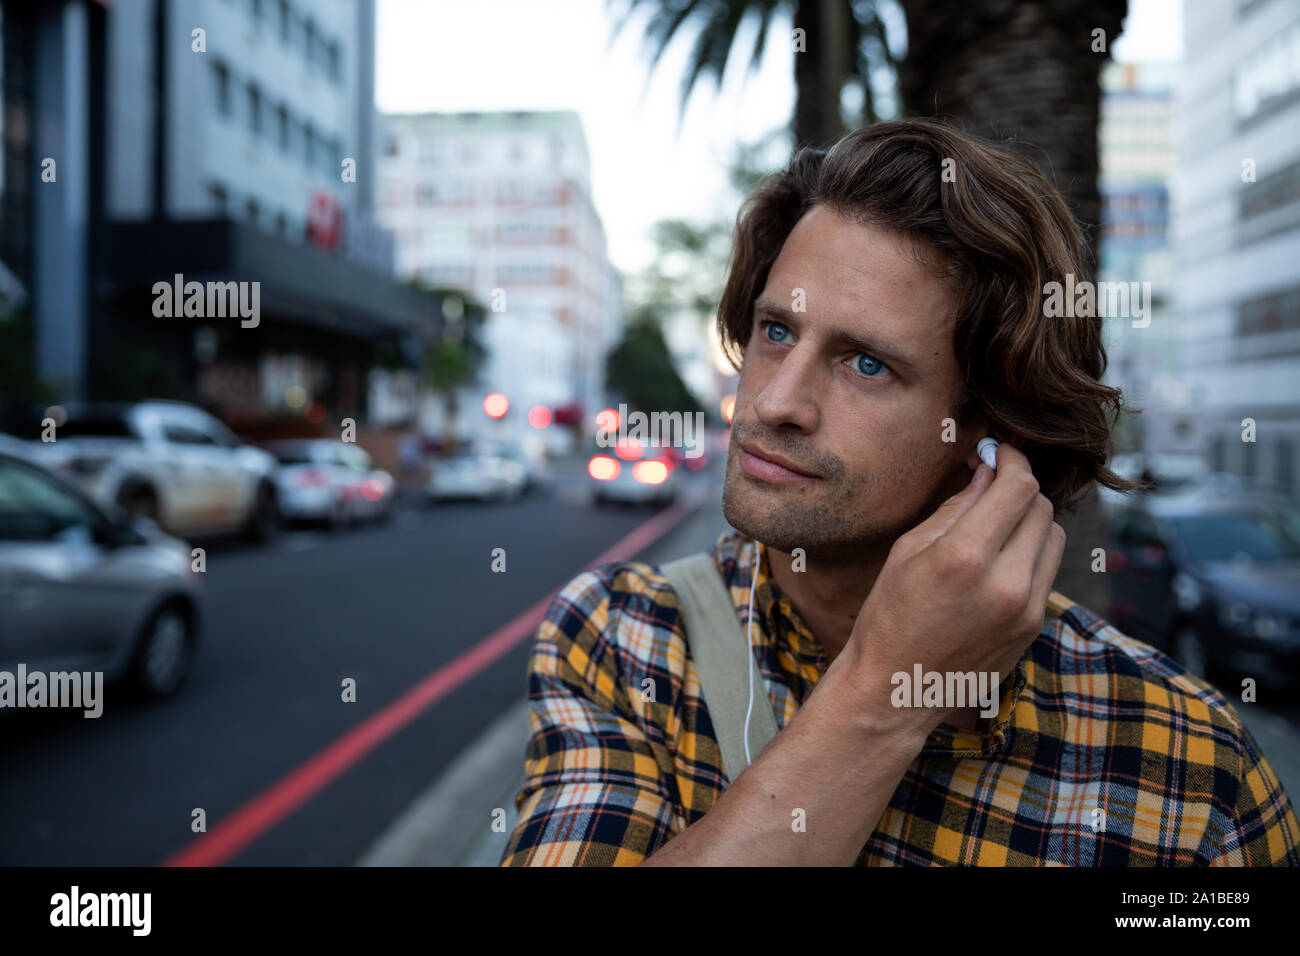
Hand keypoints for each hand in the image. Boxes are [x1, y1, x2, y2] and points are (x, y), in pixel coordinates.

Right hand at [832, 443, 1065, 734]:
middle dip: (1019, 487)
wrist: (897, 688)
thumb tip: (988, 471)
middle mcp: (1006, 582)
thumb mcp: (908, 550)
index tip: (998, 453)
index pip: (1018, 487)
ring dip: (1031, 519)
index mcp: (966, 557)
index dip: (1013, 459)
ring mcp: (1027, 608)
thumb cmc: (889, 616)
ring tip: (997, 522)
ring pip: (1054, 536)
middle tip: (993, 483)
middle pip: (1042, 507)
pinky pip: (1047, 570)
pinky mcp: (1034, 626)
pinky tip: (999, 558)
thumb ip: (956, 507)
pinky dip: (1030, 552)